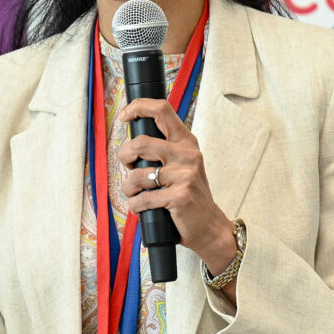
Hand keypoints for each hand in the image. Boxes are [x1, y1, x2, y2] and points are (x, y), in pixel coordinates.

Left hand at [112, 97, 235, 268]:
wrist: (209, 226)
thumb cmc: (189, 195)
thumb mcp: (183, 165)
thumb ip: (163, 150)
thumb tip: (130, 145)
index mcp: (186, 142)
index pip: (162, 110)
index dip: (138, 107)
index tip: (124, 116)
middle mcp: (187, 154)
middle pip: (141, 142)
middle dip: (124, 155)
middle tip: (127, 165)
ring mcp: (185, 175)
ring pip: (137, 175)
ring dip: (128, 187)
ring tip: (134, 194)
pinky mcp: (180, 196)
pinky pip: (143, 199)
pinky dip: (136, 206)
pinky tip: (142, 209)